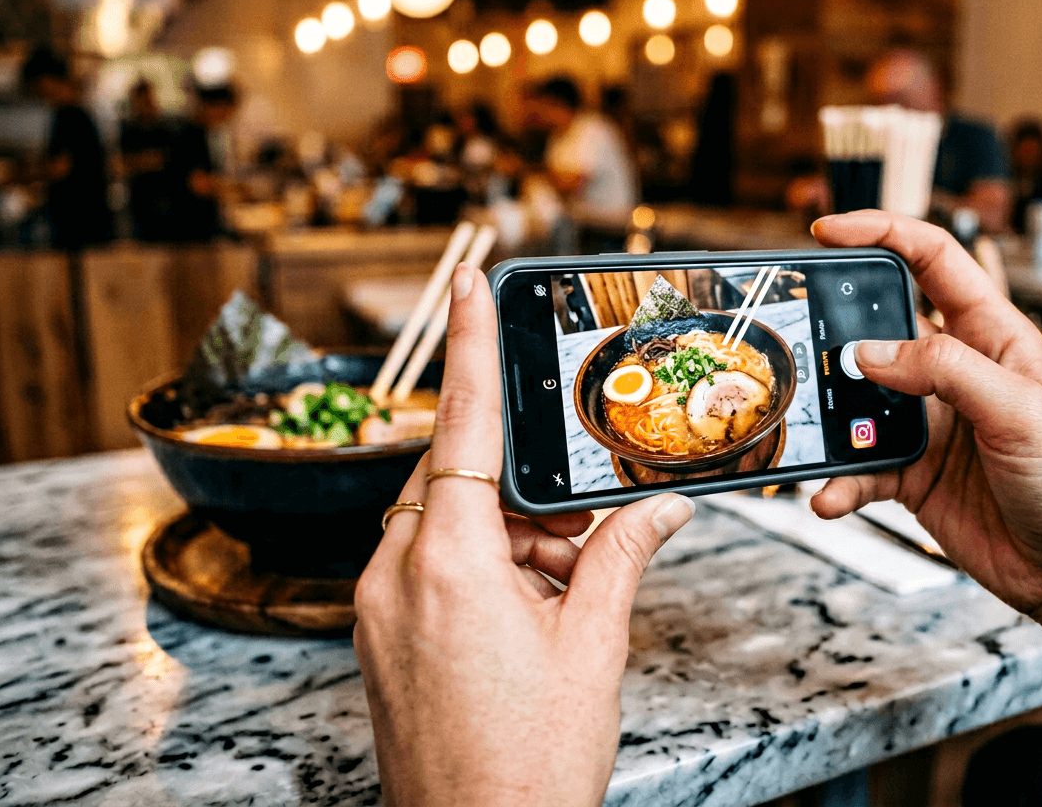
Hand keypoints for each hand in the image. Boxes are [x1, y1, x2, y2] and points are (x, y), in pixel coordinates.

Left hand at [353, 263, 693, 806]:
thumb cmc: (529, 763)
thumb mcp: (592, 646)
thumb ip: (621, 556)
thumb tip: (663, 509)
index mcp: (448, 565)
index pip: (461, 427)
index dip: (467, 346)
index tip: (465, 281)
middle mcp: (395, 575)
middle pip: (460, 480)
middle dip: (525, 492)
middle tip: (579, 528)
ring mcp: (378, 608)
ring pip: (446, 524)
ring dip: (509, 538)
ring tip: (564, 589)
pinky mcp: (380, 633)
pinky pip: (428, 564)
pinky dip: (482, 566)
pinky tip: (532, 607)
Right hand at [809, 211, 1041, 616]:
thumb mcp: (1018, 409)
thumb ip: (943, 370)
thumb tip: (867, 352)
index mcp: (989, 335)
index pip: (931, 260)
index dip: (880, 234)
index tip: (826, 231)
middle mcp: (952, 372)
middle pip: (878, 327)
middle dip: (832, 329)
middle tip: (791, 334)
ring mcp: (927, 423)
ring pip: (857, 402)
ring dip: (827, 416)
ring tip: (802, 425)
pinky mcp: (910, 473)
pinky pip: (859, 467)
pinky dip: (839, 482)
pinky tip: (828, 498)